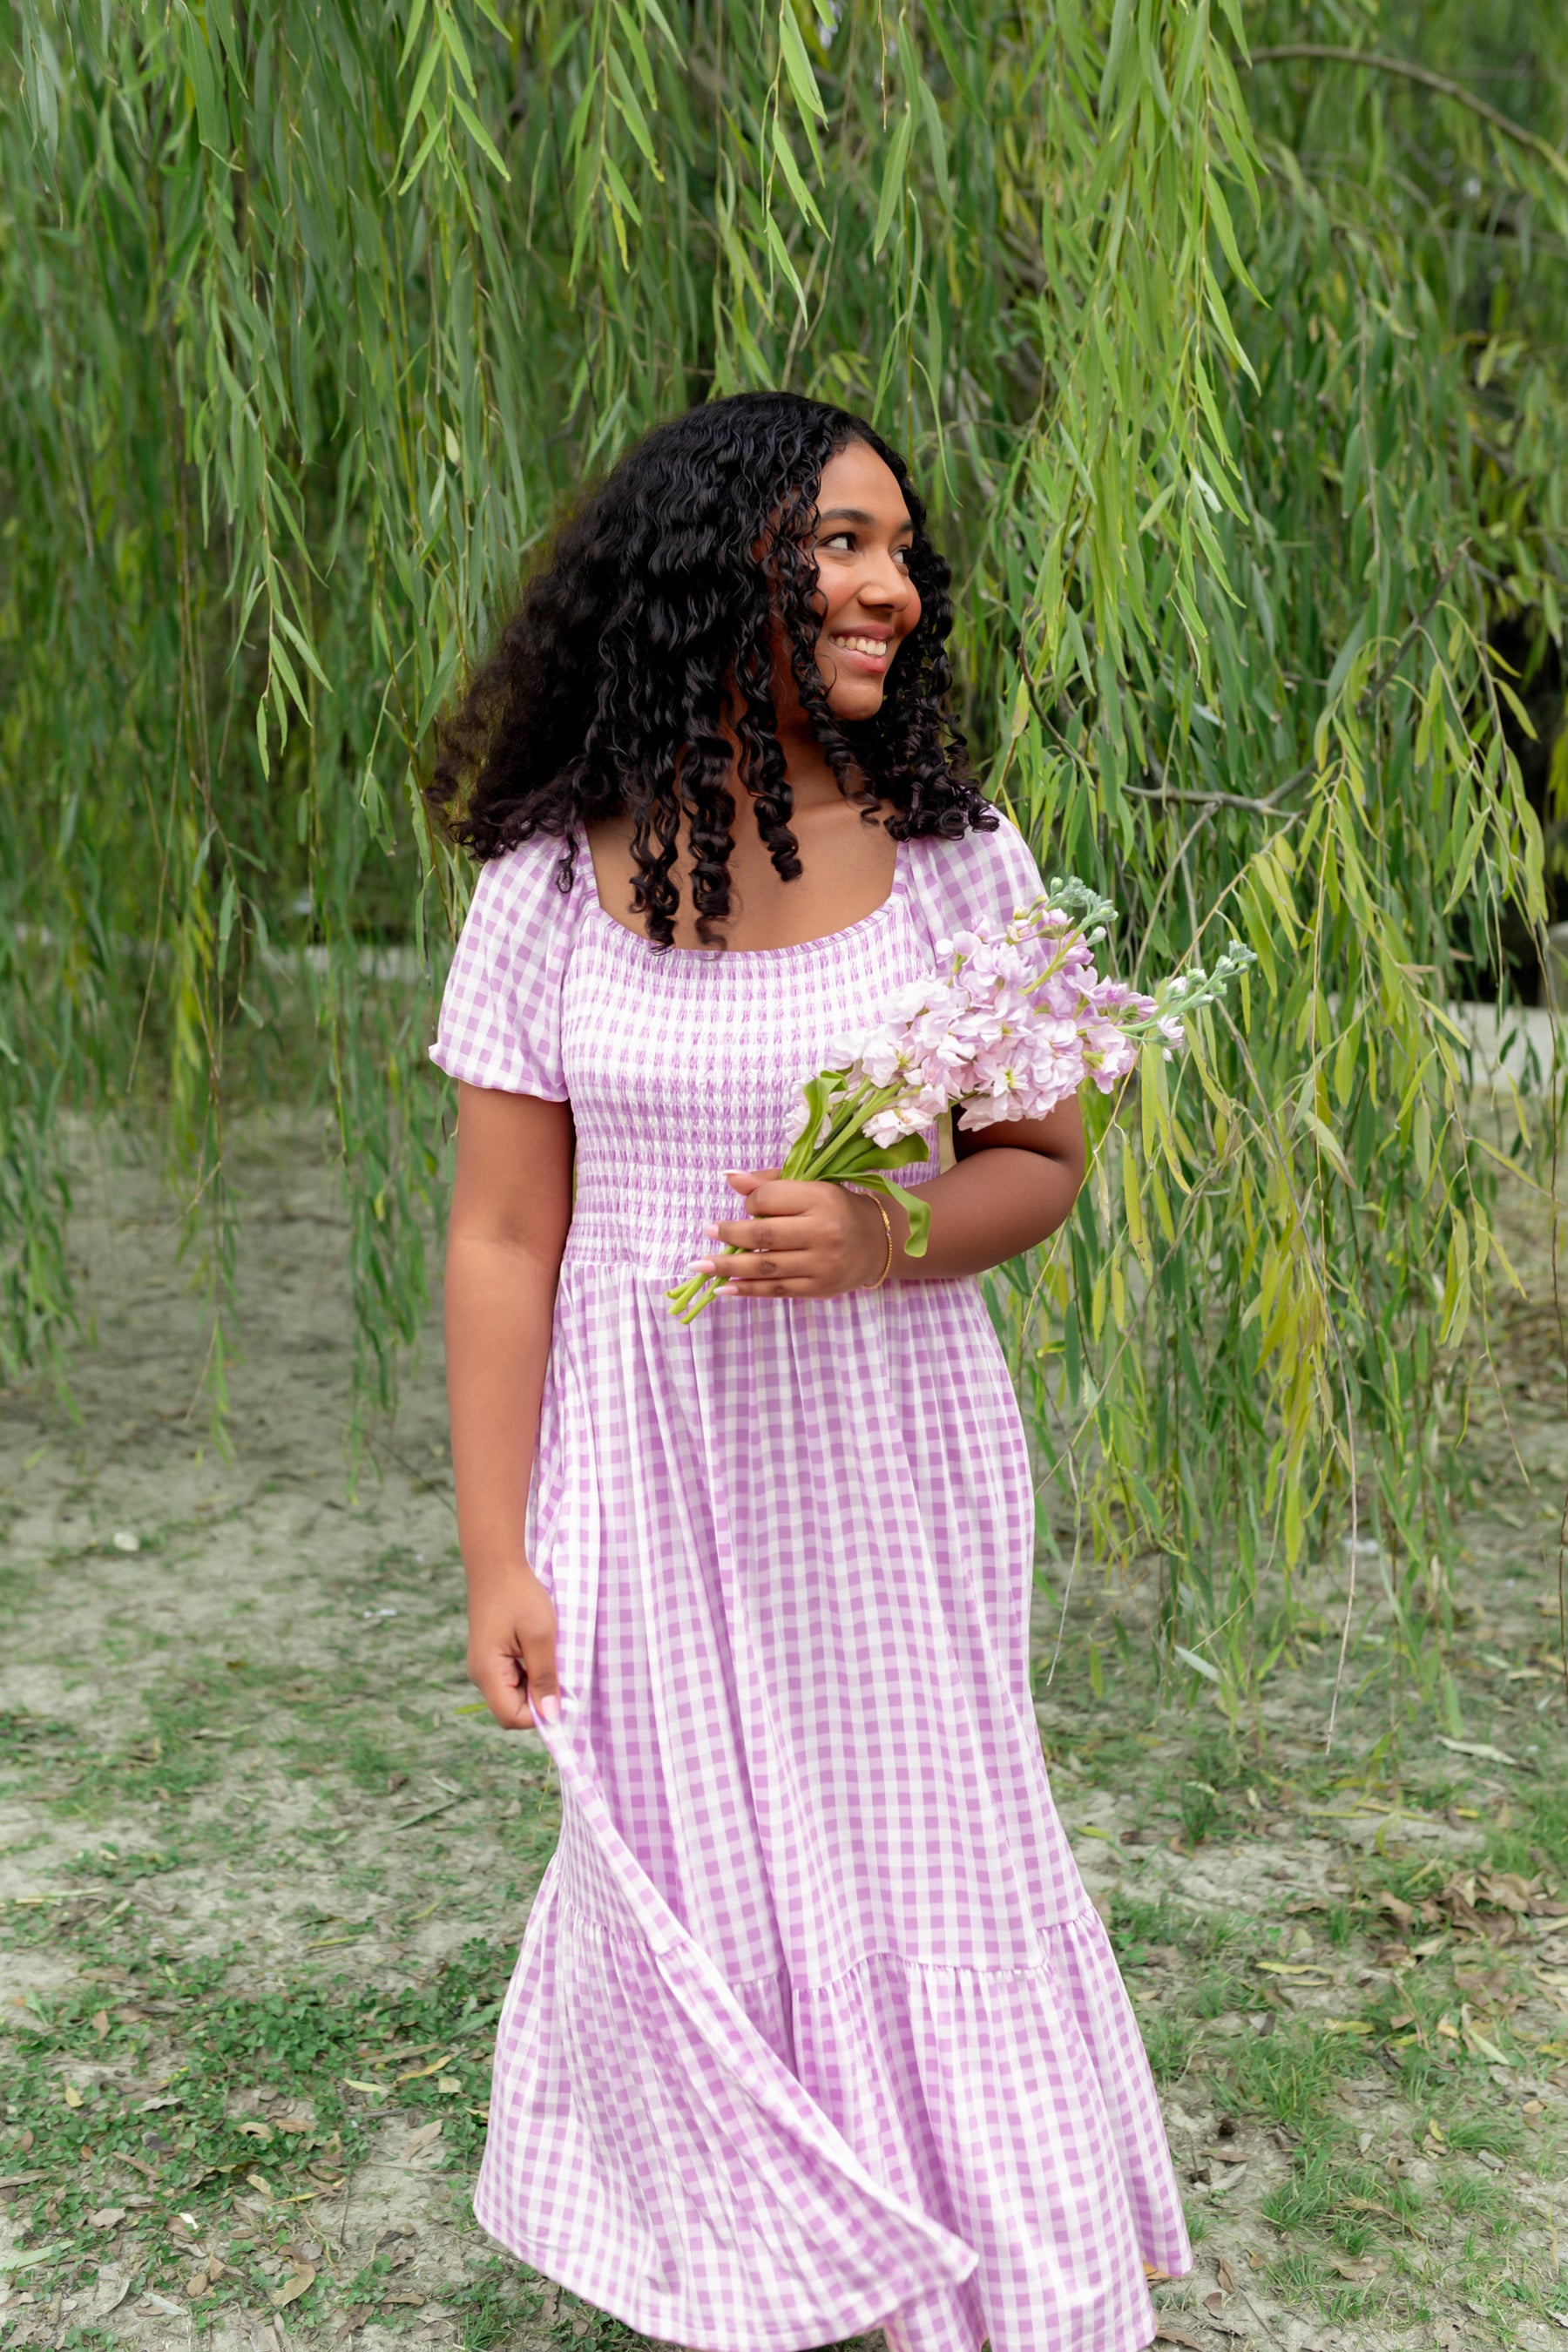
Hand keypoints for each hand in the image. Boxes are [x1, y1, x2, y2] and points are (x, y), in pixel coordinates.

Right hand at [466, 1564, 559, 1729]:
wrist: (496, 1565)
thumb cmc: (520, 1596)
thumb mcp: (541, 1636)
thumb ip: (545, 1676)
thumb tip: (551, 1715)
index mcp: (488, 1673)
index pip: (511, 1717)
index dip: (539, 1714)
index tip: (563, 1694)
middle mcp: (480, 1675)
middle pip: (512, 1709)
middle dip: (539, 1699)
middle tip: (560, 1671)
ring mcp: (483, 1667)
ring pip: (513, 1695)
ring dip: (536, 1684)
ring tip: (550, 1656)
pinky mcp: (490, 1658)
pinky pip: (511, 1679)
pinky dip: (529, 1673)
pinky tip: (540, 1651)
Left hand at [692, 1168, 892, 1299]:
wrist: (878, 1241)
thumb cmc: (836, 1209)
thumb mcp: (811, 1186)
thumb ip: (770, 1183)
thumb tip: (729, 1177)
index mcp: (821, 1198)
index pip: (769, 1199)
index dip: (750, 1203)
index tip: (747, 1207)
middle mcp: (823, 1232)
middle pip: (764, 1235)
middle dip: (730, 1235)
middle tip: (708, 1233)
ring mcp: (822, 1264)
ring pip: (765, 1266)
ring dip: (728, 1267)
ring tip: (700, 1266)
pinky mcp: (819, 1288)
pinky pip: (776, 1290)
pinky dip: (746, 1289)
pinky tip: (723, 1288)